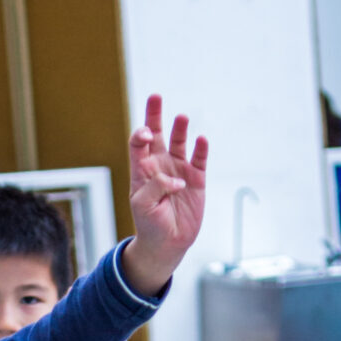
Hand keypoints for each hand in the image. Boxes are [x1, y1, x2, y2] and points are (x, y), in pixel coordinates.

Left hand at [124, 95, 207, 295]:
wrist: (167, 243)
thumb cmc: (149, 223)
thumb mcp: (143, 205)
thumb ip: (155, 186)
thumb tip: (175, 178)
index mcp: (142, 170)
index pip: (138, 144)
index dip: (141, 135)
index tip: (147, 136)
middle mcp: (160, 165)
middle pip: (157, 134)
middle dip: (155, 115)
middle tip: (155, 96)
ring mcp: (179, 170)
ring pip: (179, 142)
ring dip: (180, 129)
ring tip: (181, 117)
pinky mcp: (196, 179)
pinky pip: (199, 159)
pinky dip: (201, 149)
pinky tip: (202, 139)